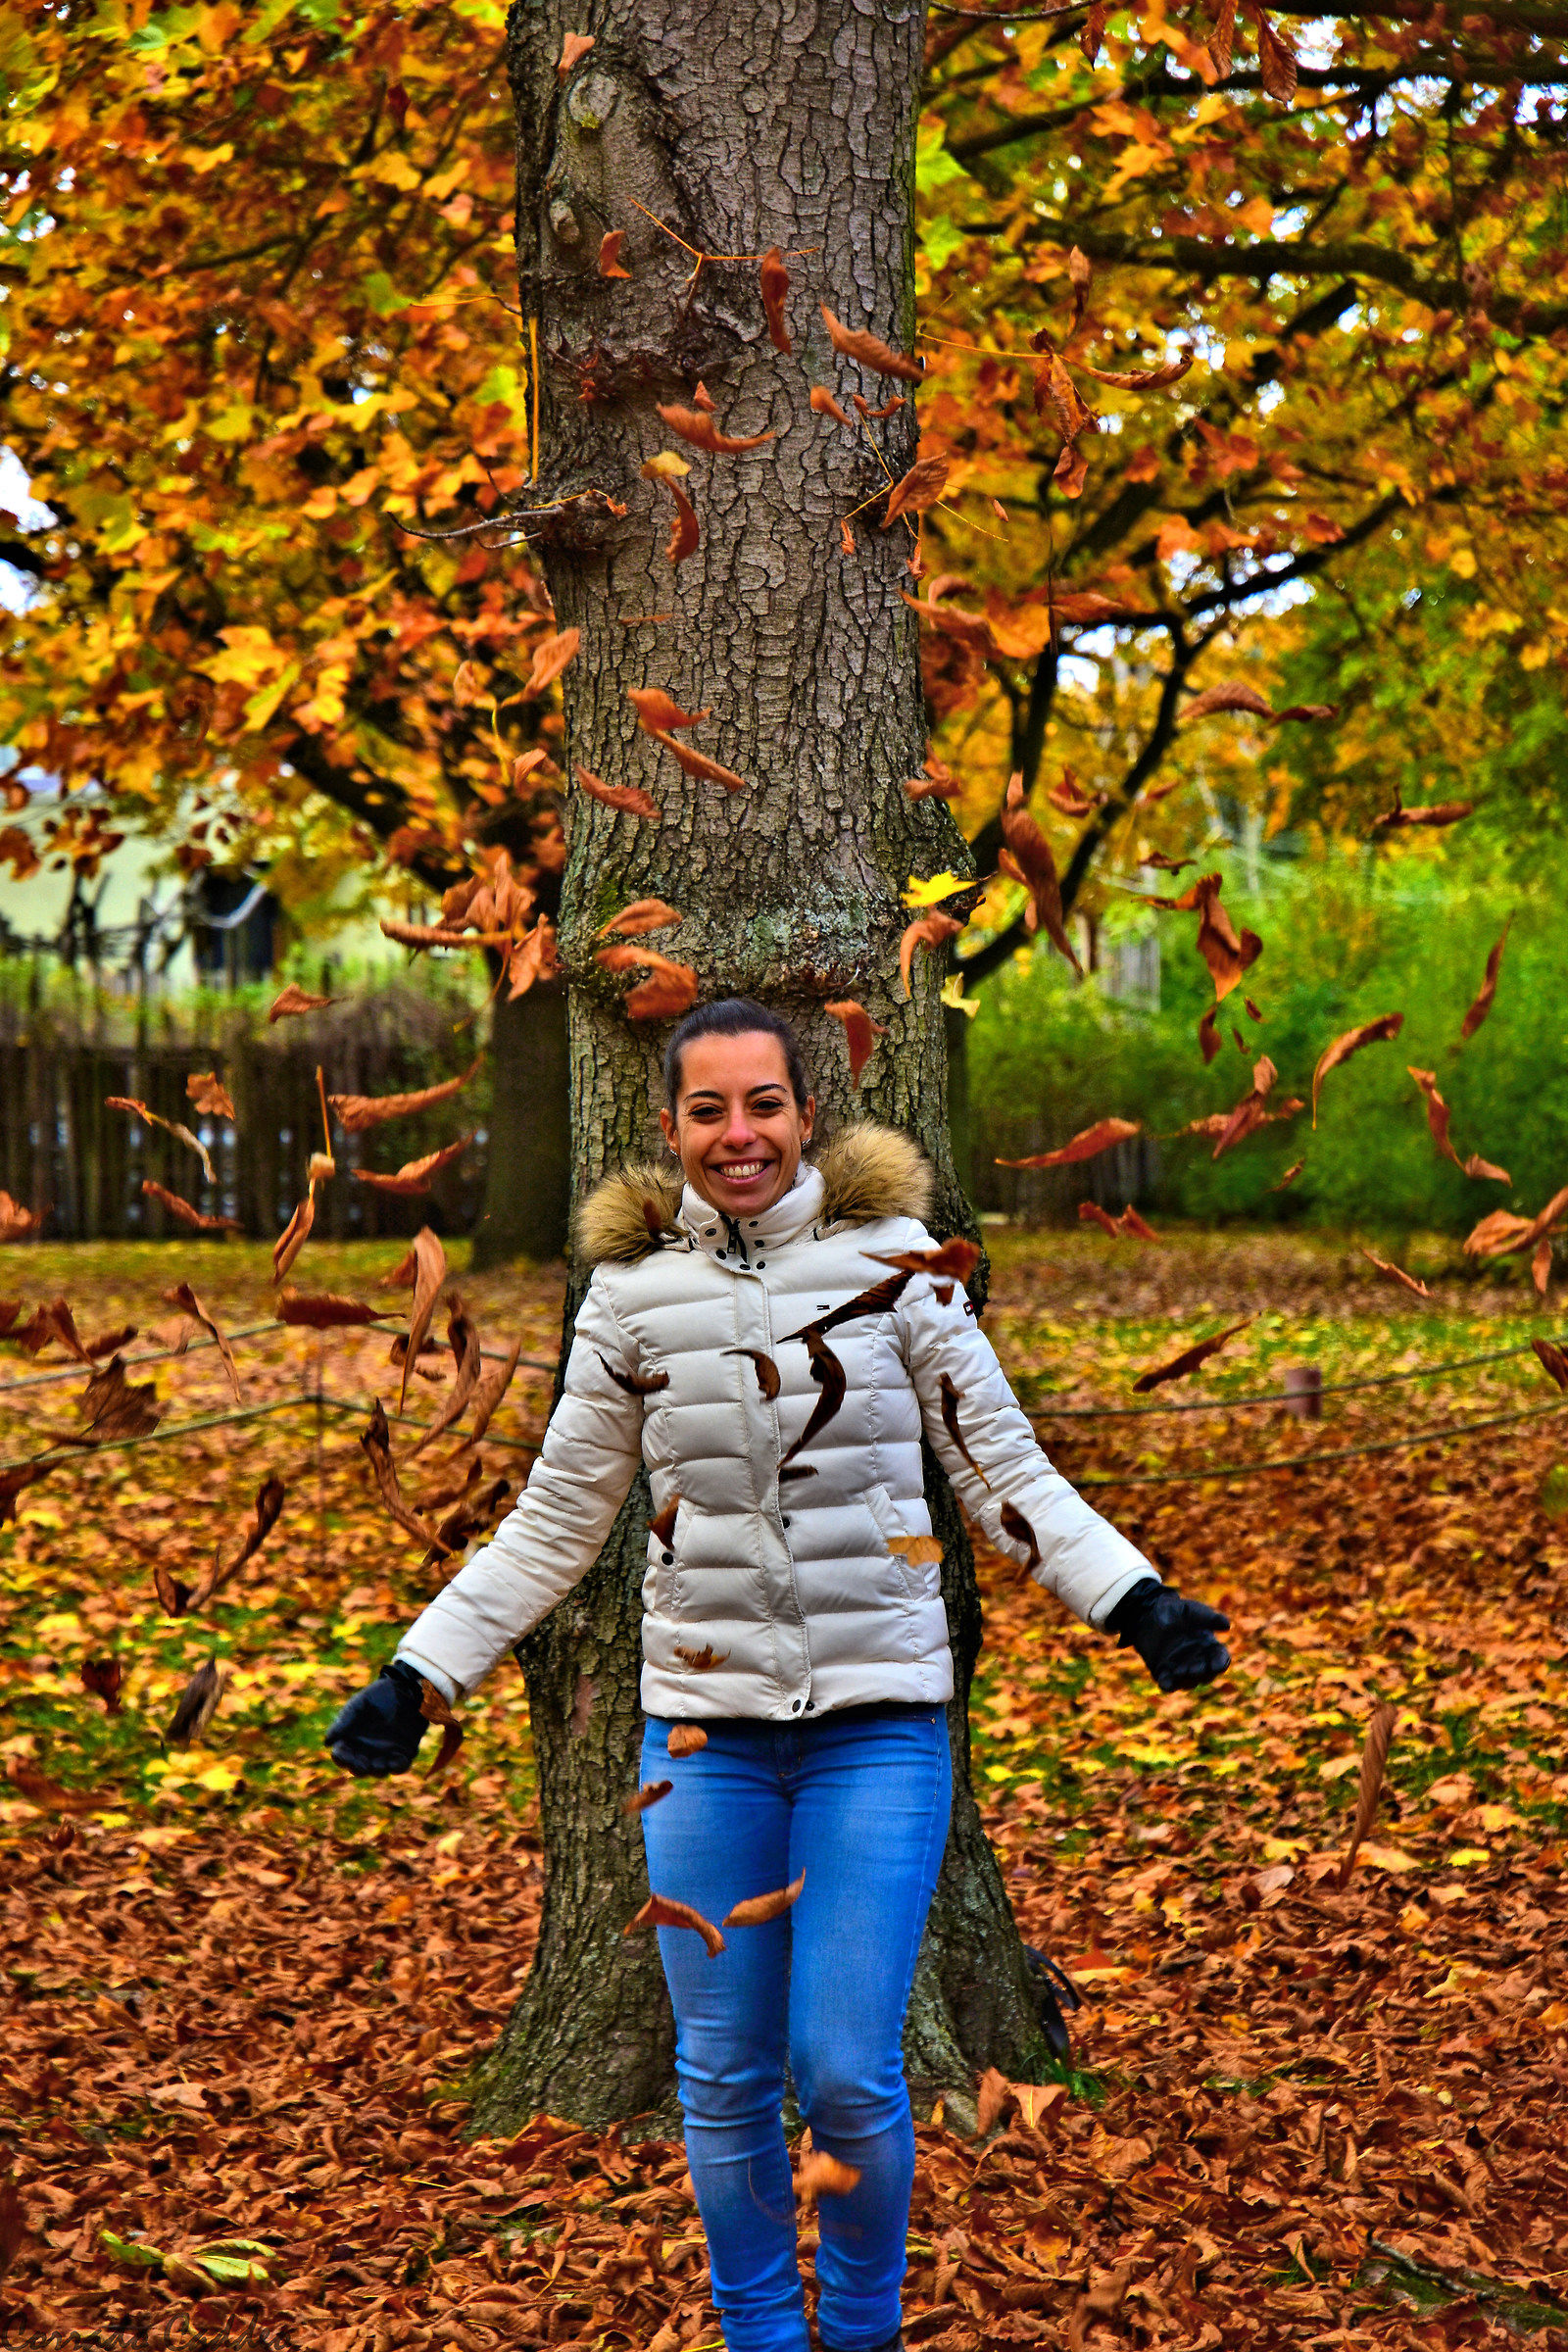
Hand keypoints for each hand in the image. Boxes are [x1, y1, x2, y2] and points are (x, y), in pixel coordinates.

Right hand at [325, 1659, 429, 1776]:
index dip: (341, 1757)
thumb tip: (327, 1742)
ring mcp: (385, 1753)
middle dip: (359, 1768)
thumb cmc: (378, 1696)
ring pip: (378, 1771)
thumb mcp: (359, 1705)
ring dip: (377, 1770)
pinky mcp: (403, 1752)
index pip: (341, 1756)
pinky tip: (397, 1760)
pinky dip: (398, 1766)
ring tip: (378, 1764)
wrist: (404, 1688)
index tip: (344, 1752)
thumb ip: (344, 1722)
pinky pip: (400, 1766)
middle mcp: (366, 1751)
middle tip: (363, 1762)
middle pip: (358, 1768)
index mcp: (351, 1740)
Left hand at [1105, 1580, 1230, 1693]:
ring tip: (1179, 1671)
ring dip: (1186, 1680)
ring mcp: (1181, 1668)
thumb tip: (1227, 1625)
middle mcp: (1198, 1660)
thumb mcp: (1191, 1610)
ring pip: (1189, 1682)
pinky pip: (1168, 1684)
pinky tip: (1165, 1682)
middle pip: (1207, 1674)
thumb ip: (1207, 1617)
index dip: (1220, 1662)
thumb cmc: (1173, 1610)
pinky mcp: (1164, 1673)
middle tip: (1193, 1669)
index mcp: (1208, 1646)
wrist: (1146, 1613)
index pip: (1220, 1658)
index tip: (1217, 1665)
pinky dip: (1168, 1685)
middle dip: (1202, 1673)